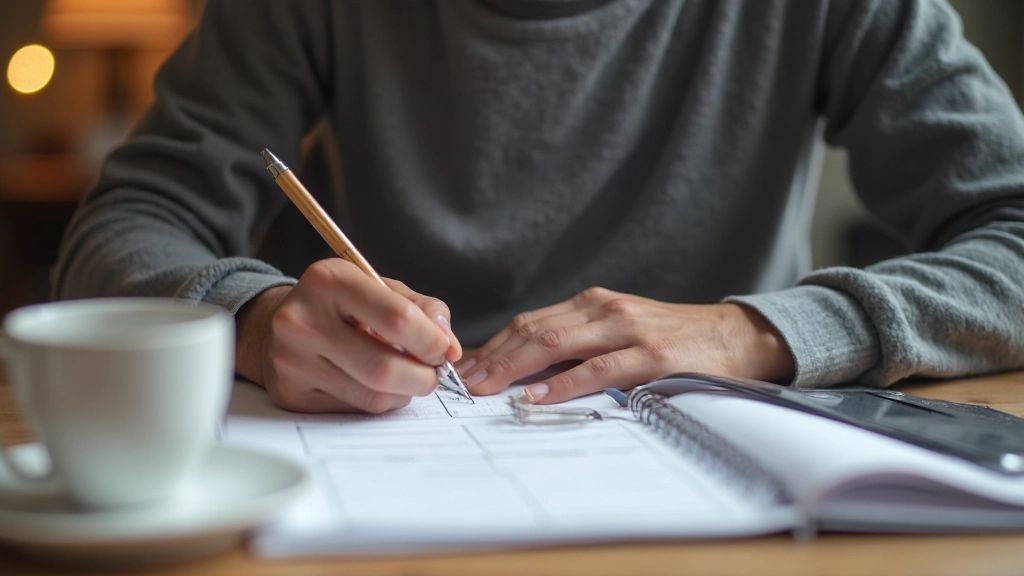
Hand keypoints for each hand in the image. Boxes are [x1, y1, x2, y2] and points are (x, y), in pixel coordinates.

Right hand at [234, 258, 460, 412]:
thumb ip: (424, 310)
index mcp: (329, 280)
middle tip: (433, 373)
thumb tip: (450, 347)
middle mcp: (302, 320)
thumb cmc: (342, 305)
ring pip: (373, 397)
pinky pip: (354, 411)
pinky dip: (378, 402)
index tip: (446, 350)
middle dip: (423, 377)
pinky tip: (374, 384)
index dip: (433, 341)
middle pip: (385, 367)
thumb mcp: (381, 288)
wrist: (277, 325)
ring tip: (404, 377)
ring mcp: (292, 361)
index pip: (397, 318)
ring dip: (403, 393)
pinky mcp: (291, 394)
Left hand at [458, 287, 793, 403]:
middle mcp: (606, 310)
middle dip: (494, 356)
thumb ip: (581, 344)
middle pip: (535, 330)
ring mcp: (629, 330)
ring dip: (515, 367)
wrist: (735, 336)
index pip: (531, 322)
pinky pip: (598, 369)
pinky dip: (562, 383)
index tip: (466, 367)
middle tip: (464, 382)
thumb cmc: (674, 338)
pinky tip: (537, 395)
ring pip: (557, 344)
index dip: (495, 344)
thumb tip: (528, 373)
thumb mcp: (621, 330)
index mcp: (594, 304)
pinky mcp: (652, 356)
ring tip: (487, 388)